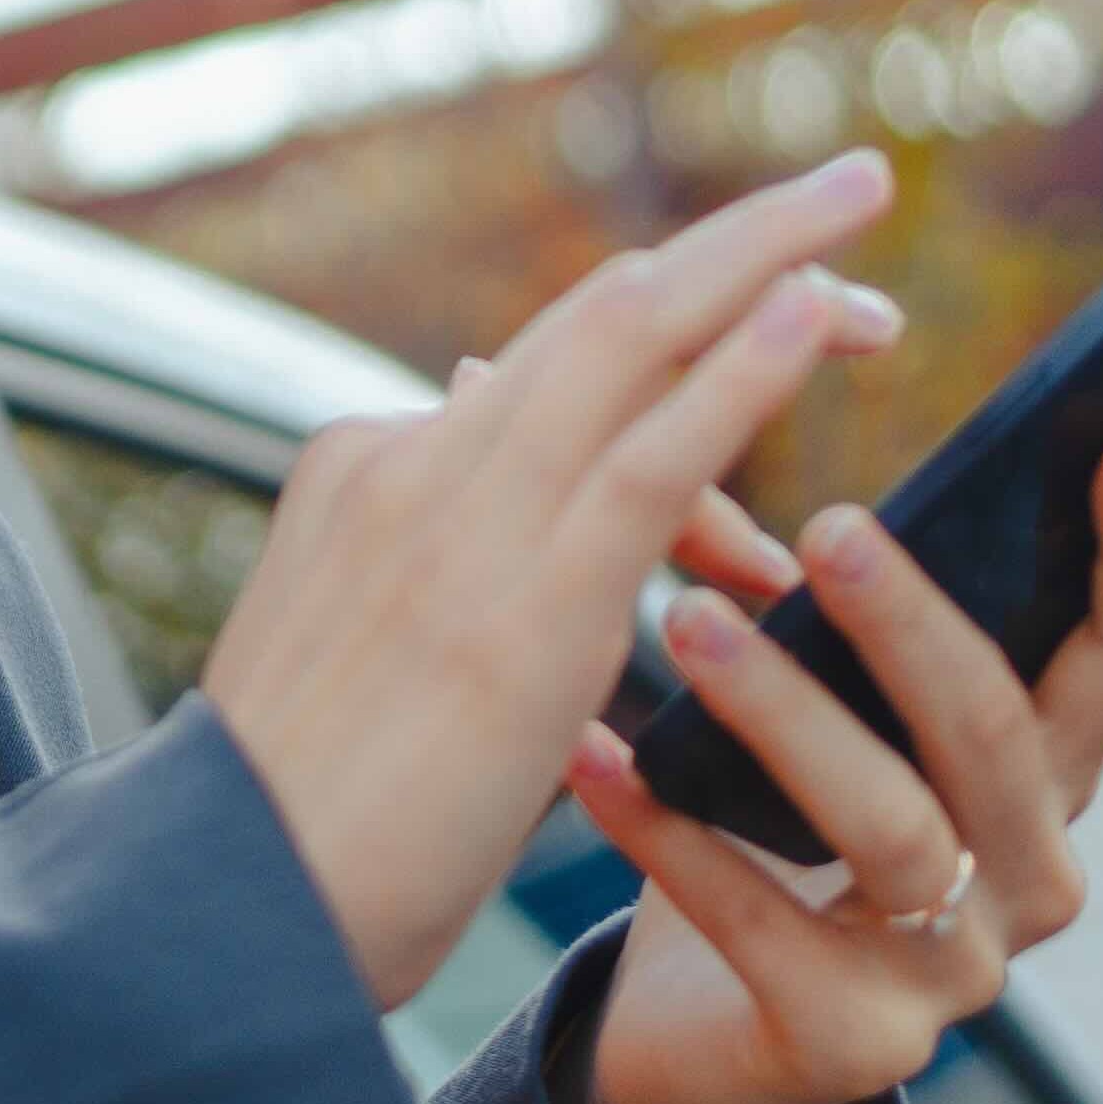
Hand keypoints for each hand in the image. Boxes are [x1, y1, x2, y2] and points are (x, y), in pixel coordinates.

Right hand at [207, 153, 905, 1013]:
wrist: (226, 907)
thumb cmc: (295, 824)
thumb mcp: (357, 660)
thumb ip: (432, 569)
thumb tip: (501, 535)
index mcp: (364, 476)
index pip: (544, 368)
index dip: (671, 316)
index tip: (764, 308)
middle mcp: (407, 464)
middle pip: (598, 309)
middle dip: (735, 242)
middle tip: (853, 196)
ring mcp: (457, 521)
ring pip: (630, 339)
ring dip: (765, 264)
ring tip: (876, 273)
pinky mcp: (522, 603)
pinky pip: (653, 453)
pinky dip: (743, 366)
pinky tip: (815, 317)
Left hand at [542, 429, 1102, 1103]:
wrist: (691, 1050)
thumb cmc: (764, 850)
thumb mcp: (823, 724)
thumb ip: (827, 608)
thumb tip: (741, 425)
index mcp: (1044, 778)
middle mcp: (1028, 874)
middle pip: (1000, 733)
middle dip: (913, 623)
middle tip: (828, 521)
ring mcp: (953, 973)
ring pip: (891, 826)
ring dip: (784, 714)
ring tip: (679, 618)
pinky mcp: (851, 1046)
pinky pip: (756, 922)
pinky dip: (665, 832)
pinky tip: (590, 758)